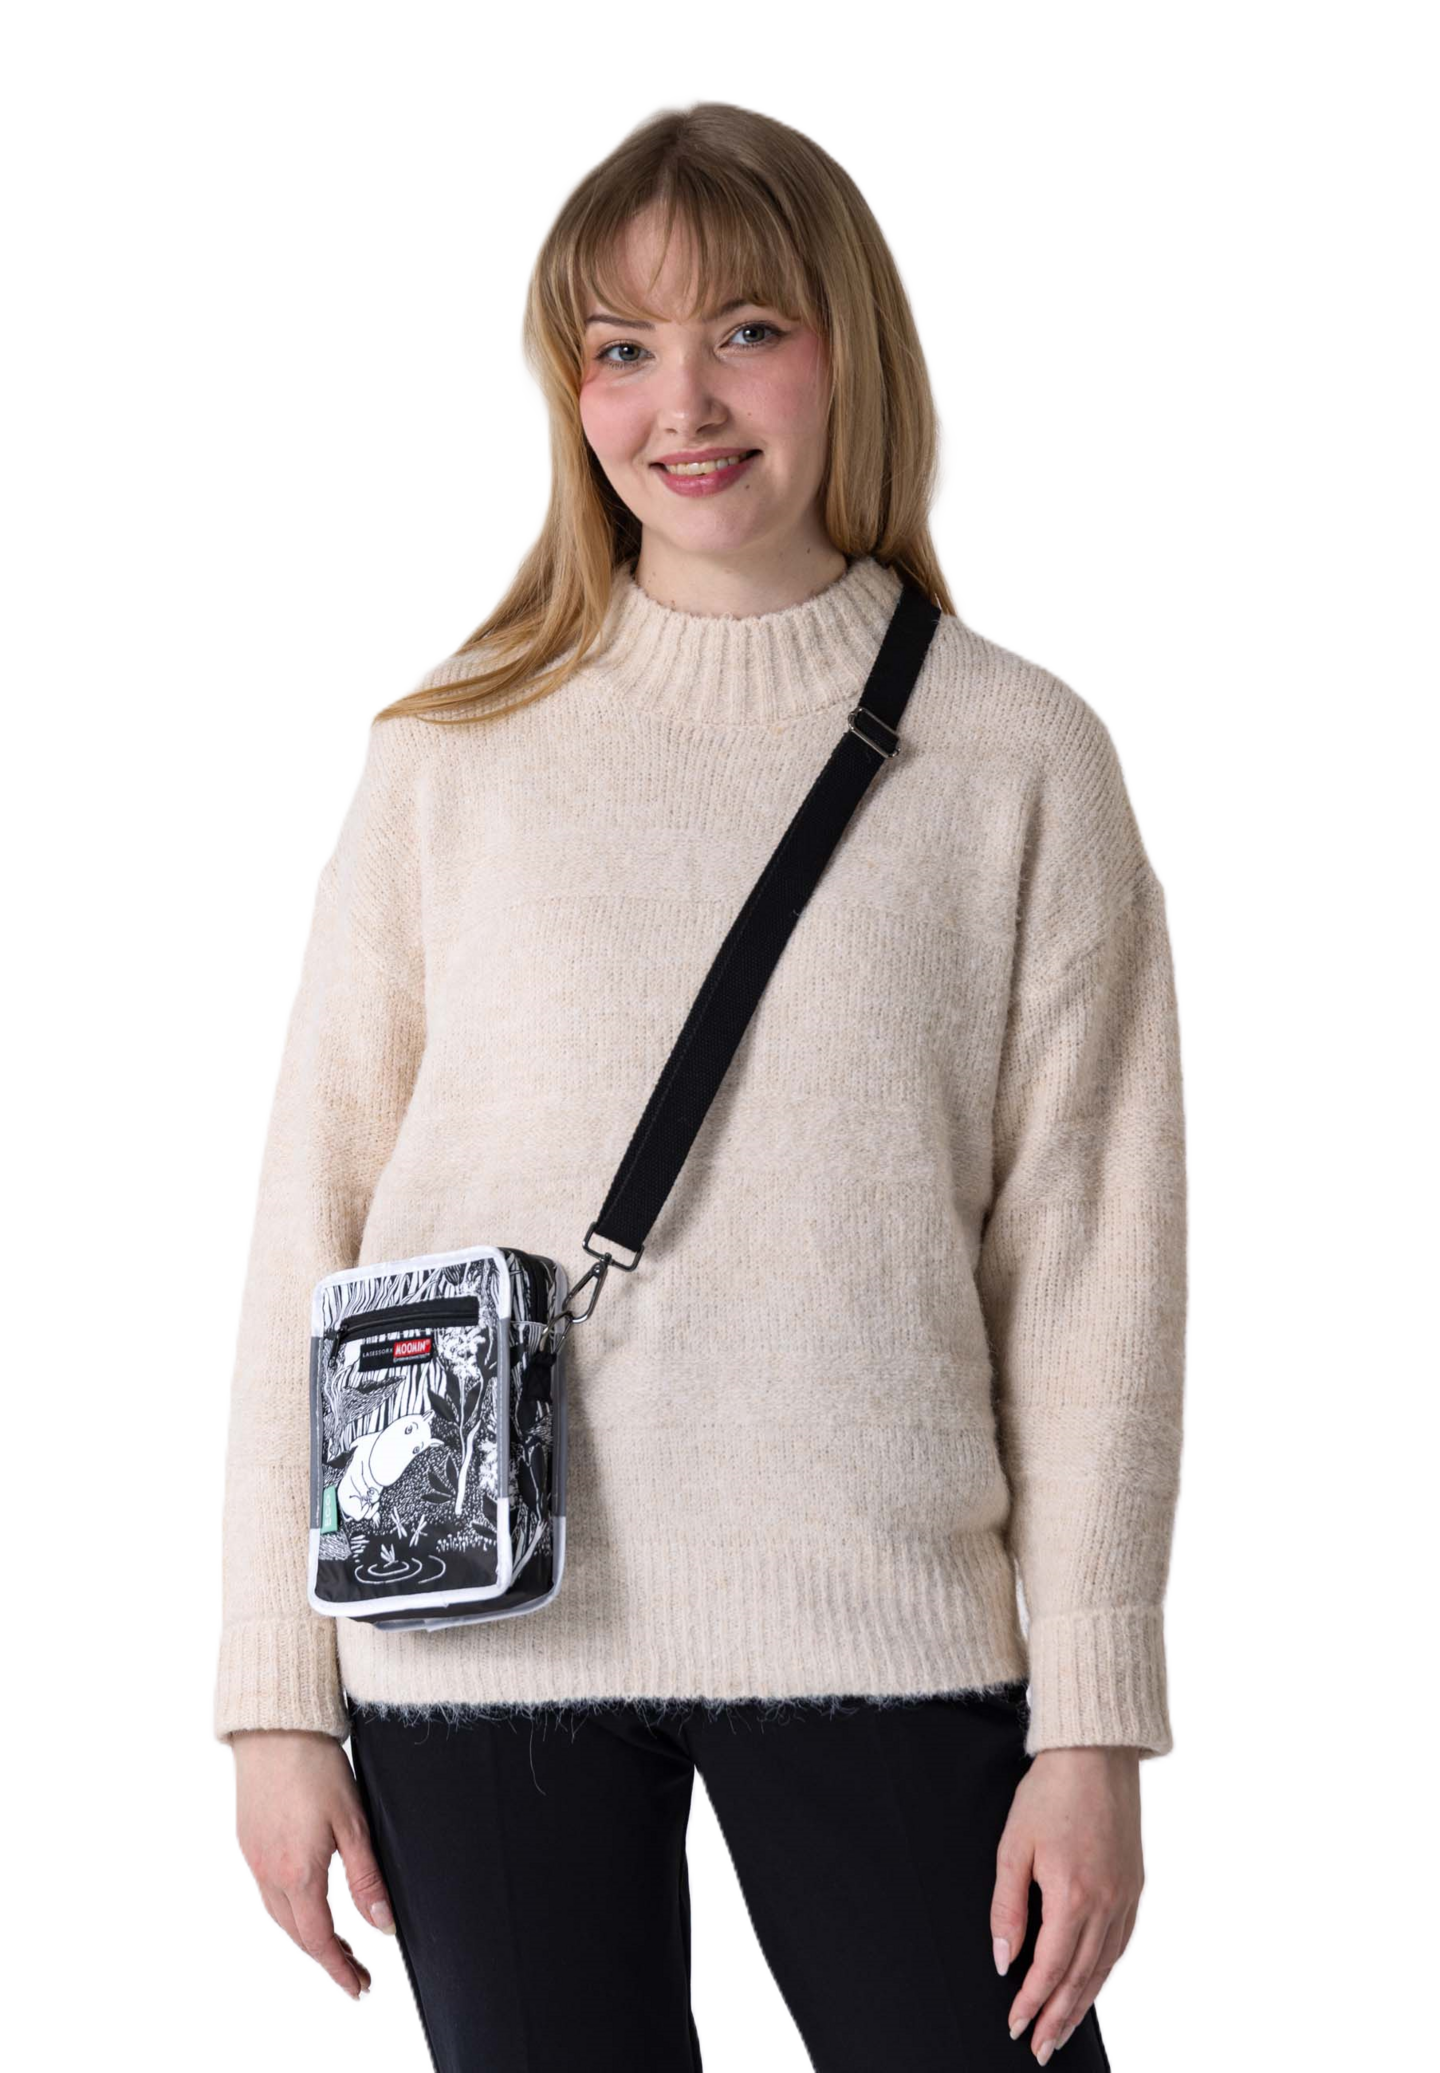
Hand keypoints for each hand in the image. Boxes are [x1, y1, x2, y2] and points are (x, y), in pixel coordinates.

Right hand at [229, 1729, 396, 2005]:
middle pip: (297, 1935)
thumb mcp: (353, 1823)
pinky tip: (304, 1904)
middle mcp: (268, 1874)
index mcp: (298, 1874)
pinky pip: (265, 1893)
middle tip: (356, 1973)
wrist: (275, 1726)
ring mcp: (252, 1858)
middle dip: (327, 1959)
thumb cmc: (317, 1766)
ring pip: (278, 1916)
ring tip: (336, 1946)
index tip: (361, 1990)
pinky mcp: (246, 1842)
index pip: (320, 1941)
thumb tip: (383, 1927)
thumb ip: (367, 1879)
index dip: (341, 1970)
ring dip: (306, 1937)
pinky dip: (288, 1910)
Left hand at [990, 1746, 1143, 2061]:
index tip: (1015, 2026)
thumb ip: (1008, 1907)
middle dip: (1058, 2017)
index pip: (1050, 1969)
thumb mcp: (1013, 1846)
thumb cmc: (1050, 1792)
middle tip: (1041, 2048)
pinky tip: (1094, 1984)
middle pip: (1080, 1978)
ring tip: (1063, 2029)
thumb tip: (1004, 1959)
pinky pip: (1121, 1943)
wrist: (1096, 1753)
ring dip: (1083, 2002)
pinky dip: (1105, 1971)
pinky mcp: (1136, 1887)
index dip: (1031, 2002)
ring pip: (1104, 1966)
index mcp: (1072, 1897)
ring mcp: (1126, 1897)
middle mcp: (1106, 1904)